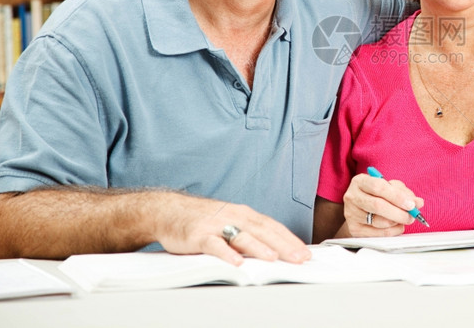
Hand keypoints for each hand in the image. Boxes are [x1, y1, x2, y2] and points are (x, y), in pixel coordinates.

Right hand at [154, 192, 310, 265]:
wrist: (169, 210)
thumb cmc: (203, 219)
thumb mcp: (230, 222)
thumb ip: (249, 234)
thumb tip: (274, 249)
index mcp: (244, 214)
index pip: (272, 227)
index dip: (290, 239)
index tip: (304, 252)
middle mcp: (233, 216)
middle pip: (263, 231)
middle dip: (283, 245)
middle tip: (299, 258)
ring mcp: (216, 225)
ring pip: (241, 236)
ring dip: (258, 247)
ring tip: (273, 258)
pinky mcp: (198, 235)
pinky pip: (214, 245)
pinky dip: (226, 253)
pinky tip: (236, 262)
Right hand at [341, 173, 423, 237]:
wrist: (360, 208)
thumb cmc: (376, 195)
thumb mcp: (389, 187)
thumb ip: (404, 193)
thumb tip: (418, 203)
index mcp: (360, 181)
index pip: (379, 187)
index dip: (397, 196)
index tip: (411, 204)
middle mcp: (352, 196)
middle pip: (378, 206)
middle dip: (399, 212)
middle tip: (412, 216)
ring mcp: (351, 213)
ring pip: (379, 221)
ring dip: (397, 222)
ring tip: (404, 219)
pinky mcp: (354, 229)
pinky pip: (378, 234)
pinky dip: (392, 231)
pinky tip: (397, 226)